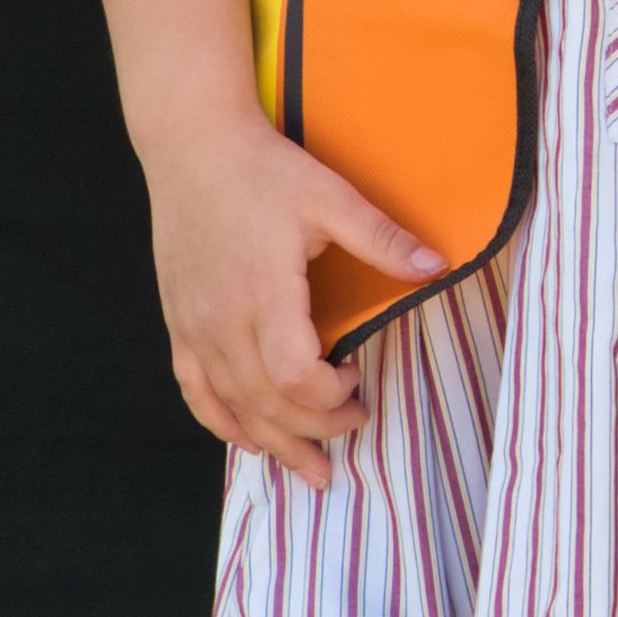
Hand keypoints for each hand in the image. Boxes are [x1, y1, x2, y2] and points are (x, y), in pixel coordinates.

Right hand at [136, 110, 442, 488]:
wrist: (192, 147)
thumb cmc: (262, 170)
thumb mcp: (331, 198)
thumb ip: (383, 239)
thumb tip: (438, 265)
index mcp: (264, 295)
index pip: (296, 377)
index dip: (331, 397)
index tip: (360, 381)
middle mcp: (222, 321)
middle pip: (266, 404)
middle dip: (313, 430)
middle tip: (353, 430)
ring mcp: (194, 327)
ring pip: (231, 407)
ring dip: (272, 442)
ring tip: (308, 469)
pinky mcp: (179, 323)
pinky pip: (195, 390)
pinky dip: (222, 422)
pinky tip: (246, 439)